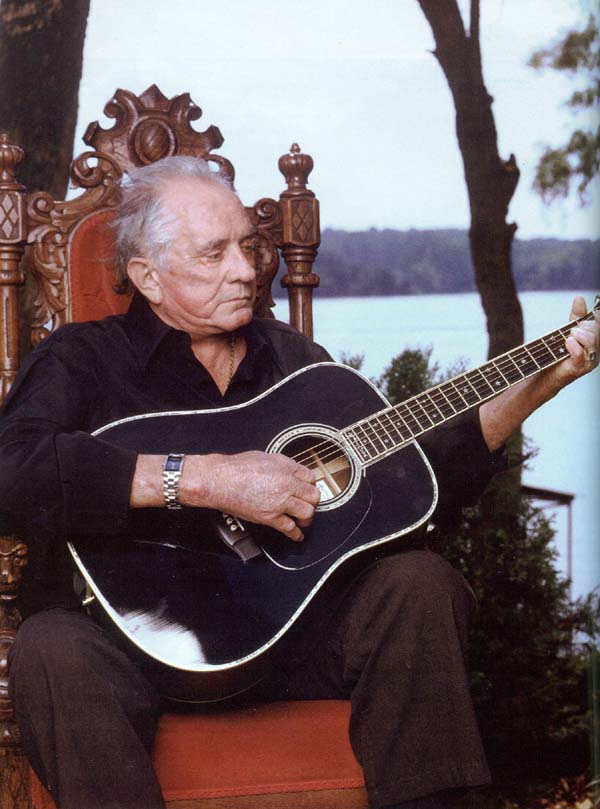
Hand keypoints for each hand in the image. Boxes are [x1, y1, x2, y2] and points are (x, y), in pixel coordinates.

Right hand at [180, 451, 319, 540]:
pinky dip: (296, 534)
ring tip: (303, 519)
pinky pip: (290, 528)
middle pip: (313, 496)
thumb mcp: (265, 457)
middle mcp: (286, 484)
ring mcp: (280, 501)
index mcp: (286, 467)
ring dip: (307, 517)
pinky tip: (297, 535)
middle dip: (312, 501)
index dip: (310, 485)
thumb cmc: (236, 467)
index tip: (308, 489)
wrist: (219, 480)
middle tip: (308, 504)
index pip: (310, 477)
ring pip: (307, 512)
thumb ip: (281, 465)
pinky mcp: (270, 516)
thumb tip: (289, 472)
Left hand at [547, 295, 599, 389]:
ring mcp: (590, 360)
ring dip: (577, 334)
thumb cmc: (559, 352)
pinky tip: (568, 342)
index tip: (586, 317)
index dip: (595, 317)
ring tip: (568, 338)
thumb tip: (580, 298)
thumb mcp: (568, 330)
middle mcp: (597, 351)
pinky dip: (573, 345)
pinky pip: (580, 353)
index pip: (599, 323)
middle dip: (582, 327)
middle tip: (571, 331)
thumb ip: (577, 316)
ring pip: (590, 339)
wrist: (547, 373)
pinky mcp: (580, 368)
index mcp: (597, 340)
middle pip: (596, 330)